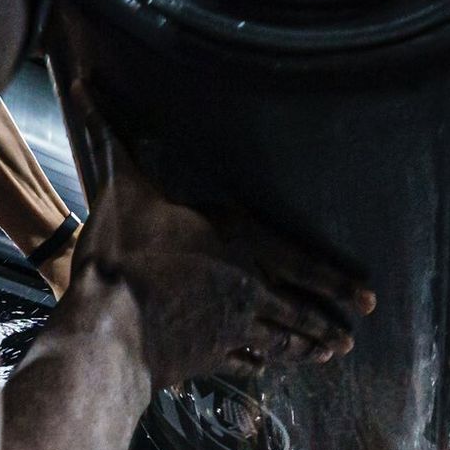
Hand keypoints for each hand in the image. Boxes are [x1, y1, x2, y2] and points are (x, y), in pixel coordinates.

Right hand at [69, 82, 372, 390]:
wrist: (109, 323)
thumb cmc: (121, 250)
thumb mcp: (119, 183)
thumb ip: (108, 132)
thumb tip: (80, 80)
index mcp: (239, 244)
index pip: (305, 264)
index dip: (339, 282)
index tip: (369, 300)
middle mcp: (247, 290)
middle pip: (300, 312)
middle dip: (328, 325)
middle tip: (352, 340)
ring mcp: (231, 329)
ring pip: (279, 342)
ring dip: (303, 350)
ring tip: (327, 356)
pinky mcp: (209, 358)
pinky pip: (243, 363)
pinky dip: (258, 365)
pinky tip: (266, 370)